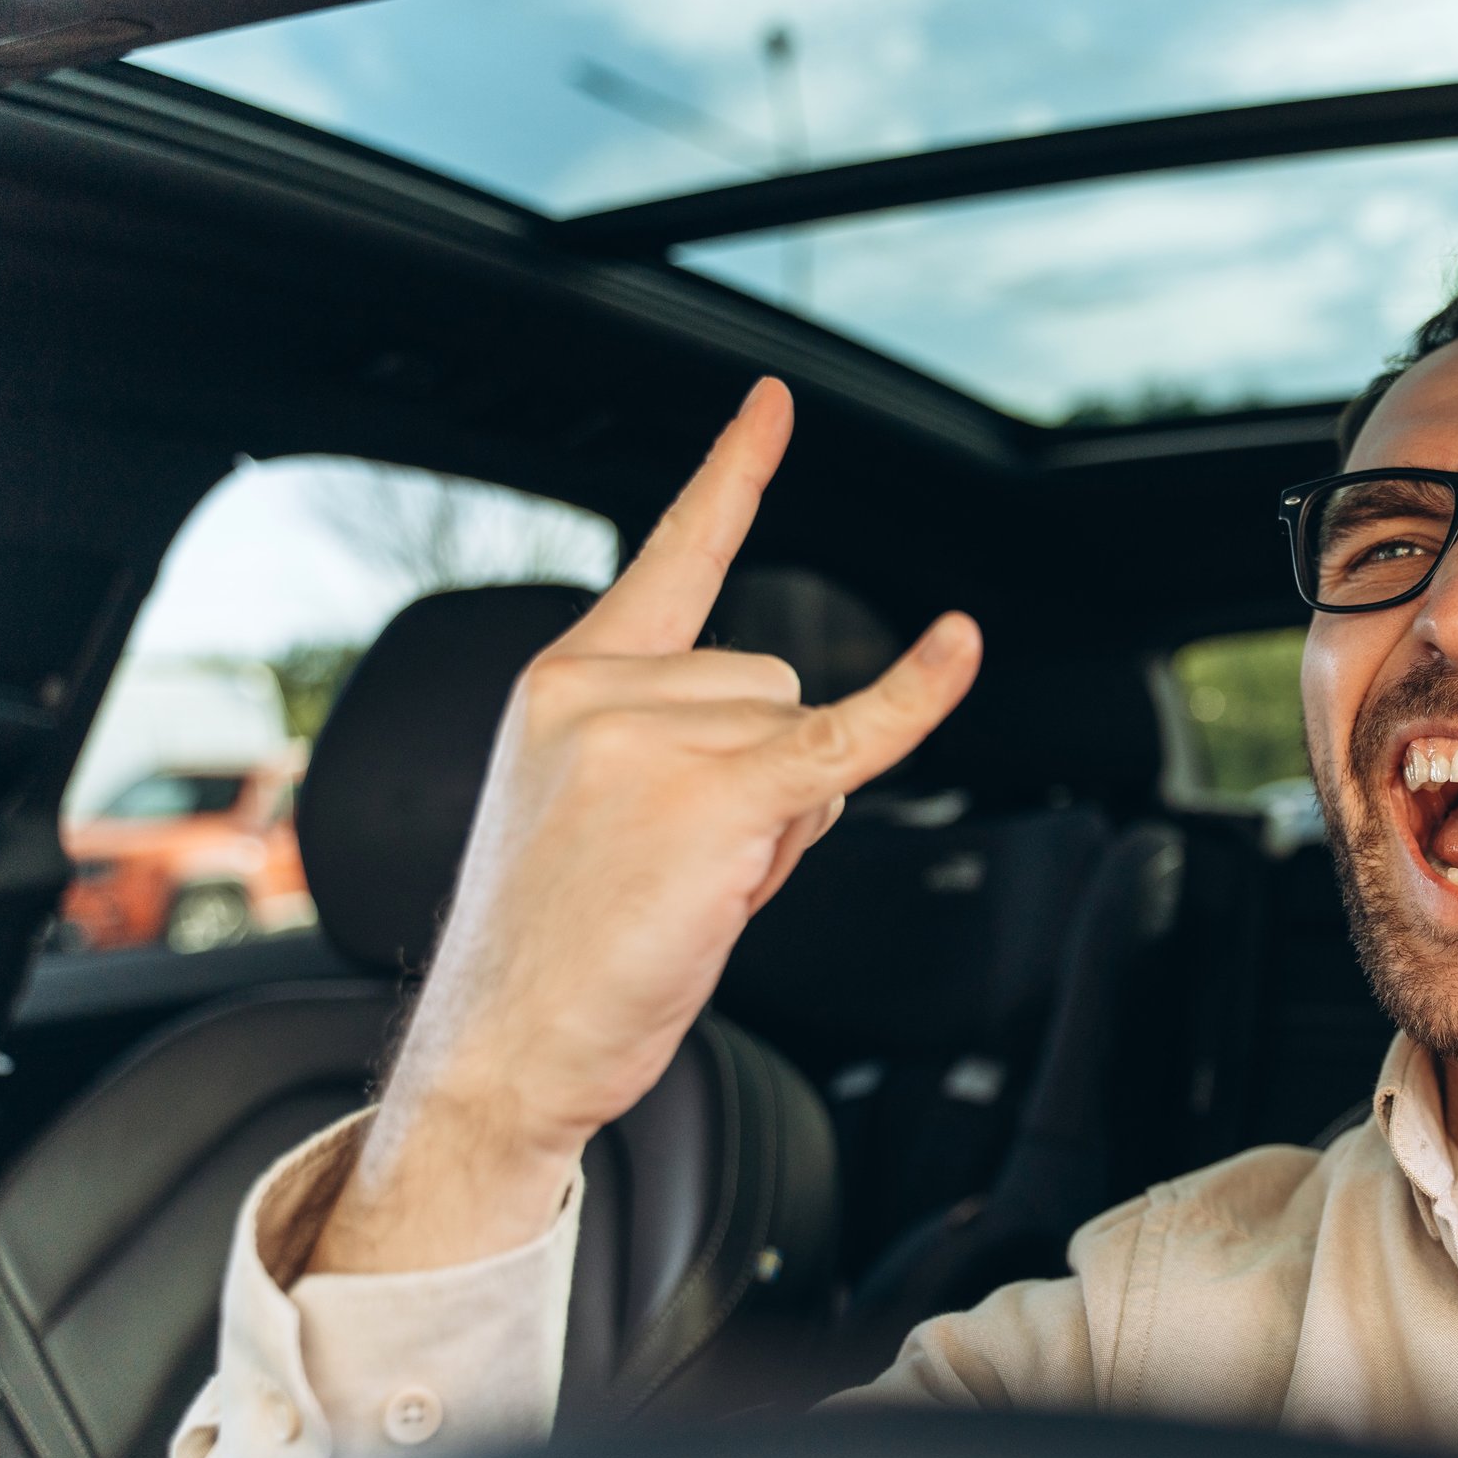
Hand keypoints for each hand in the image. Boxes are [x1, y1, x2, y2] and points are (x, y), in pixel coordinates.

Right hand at [309, 378, 980, 1273]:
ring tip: (685, 887)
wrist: (498, 1050)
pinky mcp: (713, 797)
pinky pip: (845, 739)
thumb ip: (683, 744)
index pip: (672, 557)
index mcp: (564, 682)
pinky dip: (914, 698)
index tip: (774, 407)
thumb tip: (817, 751)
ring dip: (779, 820)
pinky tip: (959, 647)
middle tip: (675, 866)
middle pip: (769, 681)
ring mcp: (655, 737)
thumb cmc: (549, 948)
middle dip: (758, 776)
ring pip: (801, 733)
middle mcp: (601, 689)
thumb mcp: (590, 813)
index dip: (733, 478)